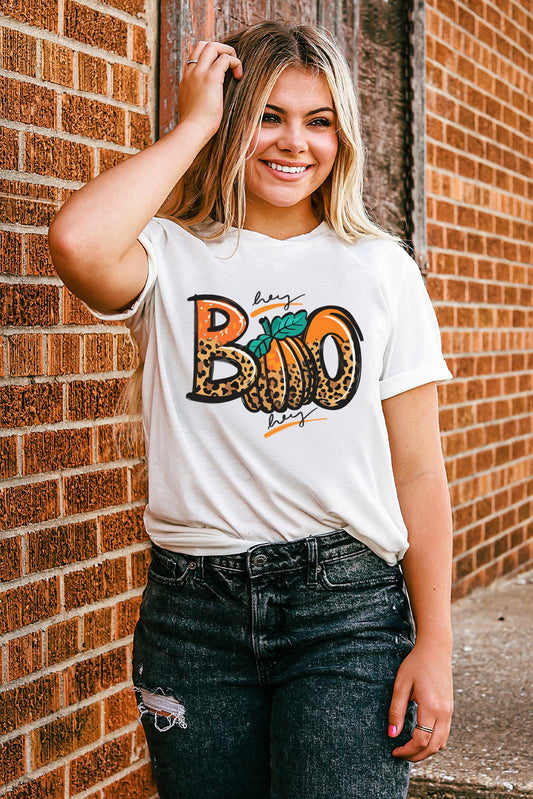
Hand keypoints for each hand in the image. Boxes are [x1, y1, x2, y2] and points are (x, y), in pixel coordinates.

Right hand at [177, 41, 242, 143]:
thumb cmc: (194, 126)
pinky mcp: (211, 78)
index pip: (196, 54)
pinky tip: (239, 76)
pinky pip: (225, 59)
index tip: (222, 68)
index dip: (211, 55)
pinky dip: (235, 63)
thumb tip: (208, 102)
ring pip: (214, 46)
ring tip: (236, 68)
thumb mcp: (193, 107)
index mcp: (186, 78)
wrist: (191, 131)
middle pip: (204, 44)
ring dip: (228, 52)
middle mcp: (191, 72)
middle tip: (231, 65)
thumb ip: (198, 98)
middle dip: (221, 49)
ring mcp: (199, 73)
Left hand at [388, 639, 452, 761]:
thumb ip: (396, 710)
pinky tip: (420, 737)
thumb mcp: (401, 685)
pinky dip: (434, 741)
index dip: (407, 750)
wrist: (435, 649)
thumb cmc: (416, 664)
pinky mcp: (450, 708)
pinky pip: (445, 733)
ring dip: (426, 751)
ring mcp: (449, 711)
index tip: (394, 751)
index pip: (421, 740)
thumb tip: (392, 734)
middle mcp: (444, 713)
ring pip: (441, 743)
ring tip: (409, 749)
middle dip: (416, 756)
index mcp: (431, 708)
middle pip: (433, 747)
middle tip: (400, 755)